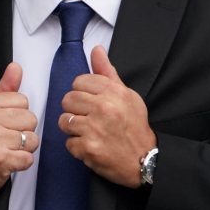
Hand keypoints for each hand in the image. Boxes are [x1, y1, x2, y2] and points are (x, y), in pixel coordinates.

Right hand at [0, 63, 38, 209]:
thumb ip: (3, 90)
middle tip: (4, 141)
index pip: (23, 101)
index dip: (17, 116)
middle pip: (31, 119)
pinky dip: (21, 163)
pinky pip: (29, 158)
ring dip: (23, 149)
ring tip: (6, 151)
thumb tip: (16, 67)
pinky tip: (7, 163)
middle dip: (23, 133)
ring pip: (32, 139)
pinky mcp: (0, 159)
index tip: (2, 126)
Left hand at [60, 46, 155, 187]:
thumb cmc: (134, 126)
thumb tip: (96, 50)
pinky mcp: (87, 148)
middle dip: (75, 110)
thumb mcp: (127, 95)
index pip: (79, 81)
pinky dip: (77, 147)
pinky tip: (91, 145)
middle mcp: (103, 108)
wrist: (144, 159)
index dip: (83, 92)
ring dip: (74, 129)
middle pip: (68, 99)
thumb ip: (108, 73)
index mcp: (113, 92)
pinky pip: (68, 142)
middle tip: (89, 118)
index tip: (92, 102)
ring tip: (90, 132)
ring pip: (64, 121)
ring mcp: (94, 129)